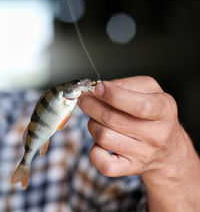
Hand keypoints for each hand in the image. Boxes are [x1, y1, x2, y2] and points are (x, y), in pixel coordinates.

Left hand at [78, 76, 199, 210]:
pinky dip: (94, 151)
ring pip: (103, 136)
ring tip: (97, 120)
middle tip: (85, 99)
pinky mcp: (130, 168)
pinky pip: (103, 162)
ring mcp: (144, 154)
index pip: (140, 106)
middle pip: (112, 119)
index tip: (98, 88)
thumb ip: (125, 84)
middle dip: (91, 105)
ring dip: (92, 124)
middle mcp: (157, 135)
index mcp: (164, 110)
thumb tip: (100, 89)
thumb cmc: (153, 114)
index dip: (114, 95)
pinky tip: (100, 143)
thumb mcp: (149, 90)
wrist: (168, 149)